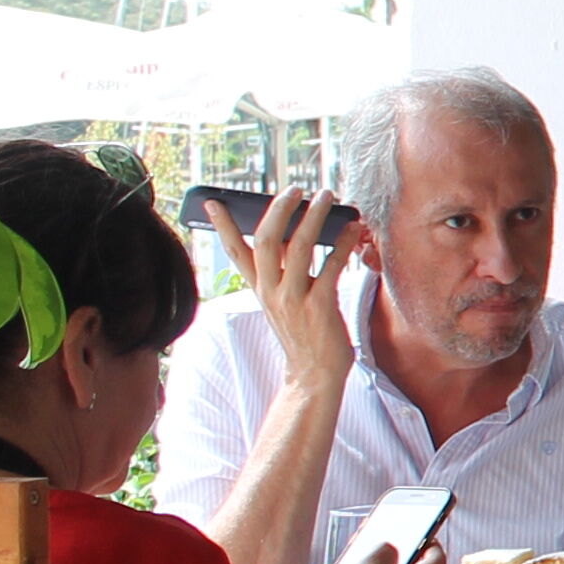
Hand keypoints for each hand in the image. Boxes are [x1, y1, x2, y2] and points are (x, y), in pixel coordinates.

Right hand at [207, 188, 357, 386]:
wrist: (314, 374)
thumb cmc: (305, 334)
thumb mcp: (284, 302)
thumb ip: (286, 272)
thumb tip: (299, 234)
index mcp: (260, 289)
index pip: (234, 252)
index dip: (222, 226)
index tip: (212, 201)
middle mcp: (271, 291)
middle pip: (267, 240)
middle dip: (280, 209)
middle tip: (296, 188)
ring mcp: (293, 298)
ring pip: (299, 246)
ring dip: (315, 216)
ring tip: (328, 196)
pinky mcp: (319, 306)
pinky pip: (330, 266)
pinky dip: (341, 243)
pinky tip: (351, 229)